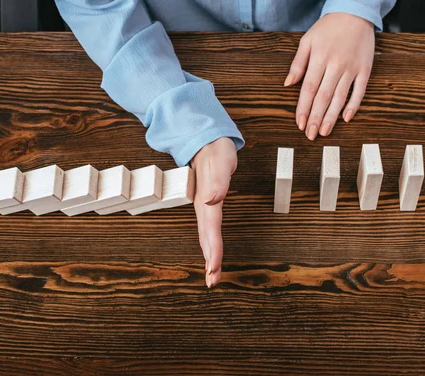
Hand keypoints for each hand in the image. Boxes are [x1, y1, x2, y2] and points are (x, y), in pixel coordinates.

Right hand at [190, 137, 236, 287]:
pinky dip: (211, 245)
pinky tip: (212, 254)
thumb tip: (212, 200)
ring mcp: (204, 208)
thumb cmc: (216, 151)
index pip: (211, 230)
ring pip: (206, 237)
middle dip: (210, 261)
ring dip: (209, 257)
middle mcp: (204, 207)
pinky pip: (209, 230)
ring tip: (212, 275)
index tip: (213, 268)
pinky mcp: (207, 206)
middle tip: (212, 282)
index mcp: (207, 201)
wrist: (206, 142)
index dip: (213, 250)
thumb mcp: (220, 162)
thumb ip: (217, 181)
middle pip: (207, 239)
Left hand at [284, 12, 374, 139]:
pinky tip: (346, 118)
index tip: (300, 123)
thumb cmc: (328, 28)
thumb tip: (288, 84)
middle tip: (311, 135)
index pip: (309, 89)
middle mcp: (335, 65)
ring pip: (340, 97)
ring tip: (325, 132)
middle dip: (316, 118)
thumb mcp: (307, 41)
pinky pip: (359, 91)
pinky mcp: (365, 69)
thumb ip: (297, 63)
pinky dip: (353, 105)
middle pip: (323, 97)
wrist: (355, 13)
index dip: (304, 108)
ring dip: (332, 116)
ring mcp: (351, 68)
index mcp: (319, 58)